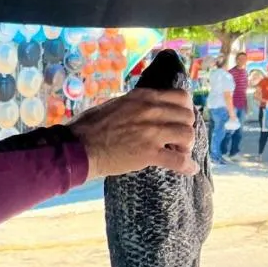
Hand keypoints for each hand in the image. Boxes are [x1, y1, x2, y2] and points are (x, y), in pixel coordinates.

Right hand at [68, 88, 197, 177]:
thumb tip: (146, 109)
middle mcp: (151, 111)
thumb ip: (135, 105)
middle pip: (187, 117)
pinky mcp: (149, 153)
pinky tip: (188, 169)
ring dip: (186, 146)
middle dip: (186, 129)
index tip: (180, 120)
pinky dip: (187, 166)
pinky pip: (179, 159)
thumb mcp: (116, 104)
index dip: (185, 110)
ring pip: (187, 135)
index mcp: (143, 97)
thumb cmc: (90, 127)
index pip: (181, 97)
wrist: (79, 147)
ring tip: (178, 152)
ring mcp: (151, 132)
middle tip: (178, 140)